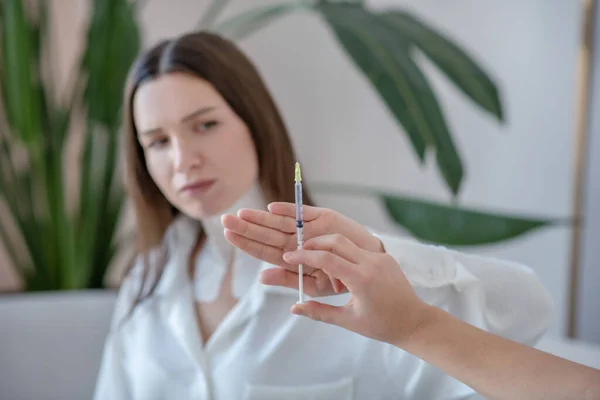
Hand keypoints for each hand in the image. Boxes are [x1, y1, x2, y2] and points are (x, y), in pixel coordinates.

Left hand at [222, 203, 383, 295]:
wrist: (369, 264)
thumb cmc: (340, 276)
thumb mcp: (313, 284)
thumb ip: (288, 279)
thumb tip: (261, 277)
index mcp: (292, 256)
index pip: (263, 249)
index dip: (246, 242)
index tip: (227, 234)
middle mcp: (298, 240)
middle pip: (267, 234)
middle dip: (246, 227)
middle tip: (225, 219)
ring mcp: (310, 229)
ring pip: (281, 222)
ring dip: (262, 218)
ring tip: (243, 214)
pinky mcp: (325, 218)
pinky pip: (305, 214)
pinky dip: (290, 211)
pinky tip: (273, 209)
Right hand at [283, 233, 429, 345]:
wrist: (414, 321)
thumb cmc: (381, 325)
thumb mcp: (347, 321)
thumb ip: (319, 312)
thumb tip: (294, 307)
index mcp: (361, 279)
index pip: (326, 259)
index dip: (304, 256)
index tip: (288, 257)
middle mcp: (371, 263)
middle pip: (335, 241)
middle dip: (313, 243)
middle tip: (298, 252)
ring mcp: (380, 257)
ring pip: (347, 242)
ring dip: (328, 245)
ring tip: (315, 257)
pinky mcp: (385, 257)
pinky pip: (359, 248)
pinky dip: (343, 251)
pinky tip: (336, 264)